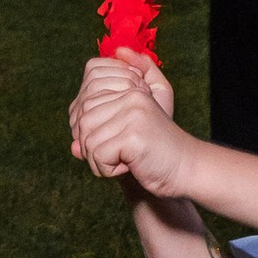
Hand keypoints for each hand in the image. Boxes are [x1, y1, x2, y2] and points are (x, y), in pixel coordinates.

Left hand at [69, 53, 194, 191]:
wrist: (186, 169)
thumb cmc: (154, 154)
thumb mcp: (127, 136)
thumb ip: (98, 138)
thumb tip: (72, 146)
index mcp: (130, 88)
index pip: (84, 101)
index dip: (87, 129)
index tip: (110, 141)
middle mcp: (131, 95)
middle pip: (82, 121)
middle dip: (90, 147)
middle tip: (115, 157)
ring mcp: (133, 113)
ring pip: (88, 140)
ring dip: (99, 161)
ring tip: (122, 162)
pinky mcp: (134, 134)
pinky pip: (99, 155)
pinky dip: (108, 170)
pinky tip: (129, 167)